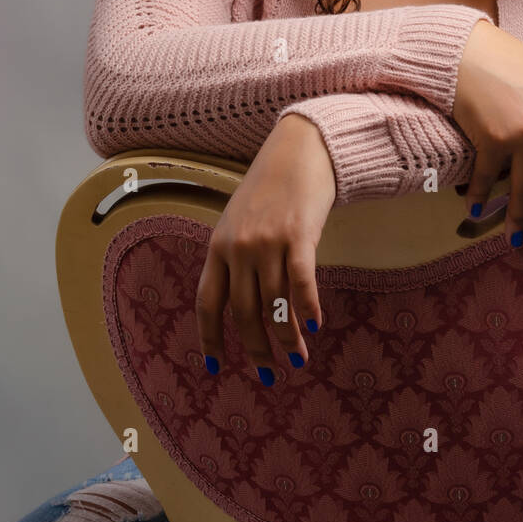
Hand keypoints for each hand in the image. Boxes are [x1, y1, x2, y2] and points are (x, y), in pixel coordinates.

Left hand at [195, 113, 336, 380]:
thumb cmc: (272, 186)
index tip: (216, 366)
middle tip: (270, 373)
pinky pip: (300, 283)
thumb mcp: (240, 219)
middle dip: (256, 349)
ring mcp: (267, 242)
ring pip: (273, 305)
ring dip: (286, 338)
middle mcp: (238, 248)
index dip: (210, 338)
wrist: (300, 148)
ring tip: (297, 358)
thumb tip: (245, 302)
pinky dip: (307, 309)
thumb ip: (236, 256)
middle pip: (243, 312)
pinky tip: (315, 326)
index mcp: (218, 246)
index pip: (208, 303)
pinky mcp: (298, 235)